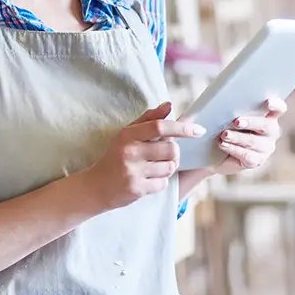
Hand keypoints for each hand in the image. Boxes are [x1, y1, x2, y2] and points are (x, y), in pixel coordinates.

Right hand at [84, 102, 203, 210]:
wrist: (95, 186)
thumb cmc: (115, 156)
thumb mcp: (127, 134)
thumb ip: (149, 119)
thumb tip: (169, 105)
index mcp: (128, 135)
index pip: (160, 127)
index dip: (182, 128)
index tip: (198, 130)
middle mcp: (130, 152)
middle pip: (171, 149)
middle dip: (175, 152)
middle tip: (167, 154)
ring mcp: (133, 172)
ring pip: (169, 167)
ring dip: (168, 167)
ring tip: (155, 167)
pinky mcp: (137, 189)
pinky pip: (163, 183)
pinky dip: (160, 181)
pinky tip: (149, 179)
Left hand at [212, 97, 286, 175]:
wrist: (216, 153)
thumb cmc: (225, 128)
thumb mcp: (230, 116)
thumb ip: (235, 110)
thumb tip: (227, 105)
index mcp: (268, 116)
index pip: (279, 109)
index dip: (277, 105)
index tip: (268, 102)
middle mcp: (271, 132)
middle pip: (267, 125)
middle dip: (251, 122)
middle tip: (236, 122)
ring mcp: (266, 148)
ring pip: (254, 142)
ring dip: (237, 137)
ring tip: (224, 135)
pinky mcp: (256, 161)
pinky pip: (246, 155)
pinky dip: (233, 149)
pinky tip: (223, 144)